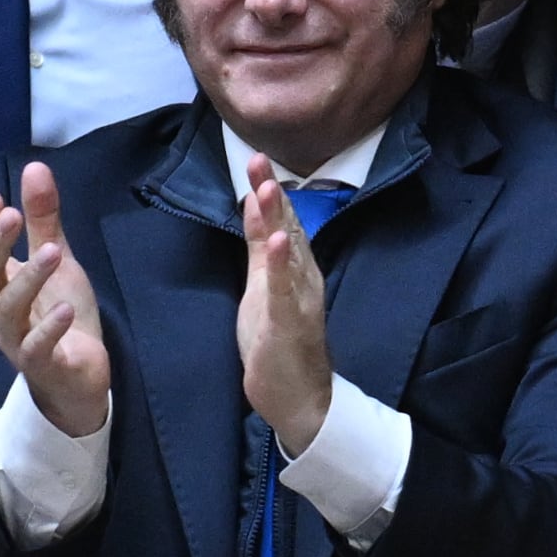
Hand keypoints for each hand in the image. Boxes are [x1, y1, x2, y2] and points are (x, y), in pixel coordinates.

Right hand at [0, 161, 110, 438]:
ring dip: (29, 278)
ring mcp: (17, 341)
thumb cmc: (61, 315)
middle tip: (13, 214)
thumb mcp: (58, 261)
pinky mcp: (42, 365)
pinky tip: (65, 308)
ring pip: (10, 309)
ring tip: (53, 252)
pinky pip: (37, 347)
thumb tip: (35, 167)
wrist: (79, 377)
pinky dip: (50, 328)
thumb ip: (44, 220)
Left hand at [236, 156, 333, 454]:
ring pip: (289, 253)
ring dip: (278, 220)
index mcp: (295, 268)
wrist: (299, 397)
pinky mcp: (289, 323)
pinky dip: (282, 265)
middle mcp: (303, 277)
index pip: (282, 222)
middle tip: (259, 159)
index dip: (269, 191)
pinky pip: (285, 290)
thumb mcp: (263, 285)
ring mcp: (299, 299)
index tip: (256, 159)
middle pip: (287, 228)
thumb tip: (253, 204)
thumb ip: (259, 247)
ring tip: (268, 189)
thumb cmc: (279, 340)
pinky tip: (277, 242)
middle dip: (273, 195)